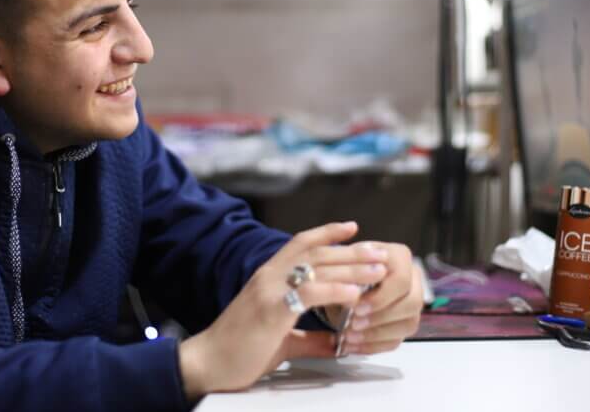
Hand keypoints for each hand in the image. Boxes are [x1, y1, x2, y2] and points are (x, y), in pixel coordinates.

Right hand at [178, 221, 389, 398]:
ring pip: (317, 266)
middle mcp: (269, 275)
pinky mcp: (271, 309)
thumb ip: (309, 337)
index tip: (353, 228)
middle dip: (352, 251)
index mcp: (269, 276)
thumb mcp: (281, 339)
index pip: (301, 243)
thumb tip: (335, 341)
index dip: (328, 233)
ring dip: (352, 267)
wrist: (208, 362)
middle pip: (317, 252)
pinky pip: (309, 292)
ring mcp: (269, 290)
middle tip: (381, 252)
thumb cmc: (239, 350)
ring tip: (378, 270)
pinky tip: (355, 293)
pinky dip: (335, 289)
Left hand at [335, 242, 422, 355]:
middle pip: (413, 302)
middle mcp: (413, 278)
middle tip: (354, 324)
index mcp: (399, 257)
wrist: (342, 281)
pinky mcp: (404, 324)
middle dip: (382, 316)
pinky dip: (373, 345)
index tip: (357, 307)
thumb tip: (349, 298)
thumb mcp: (340, 267)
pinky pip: (397, 340)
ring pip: (409, 323)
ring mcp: (412, 303)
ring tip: (349, 337)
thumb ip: (347, 278)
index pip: (402, 278)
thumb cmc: (344, 269)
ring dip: (377, 334)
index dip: (381, 296)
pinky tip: (352, 345)